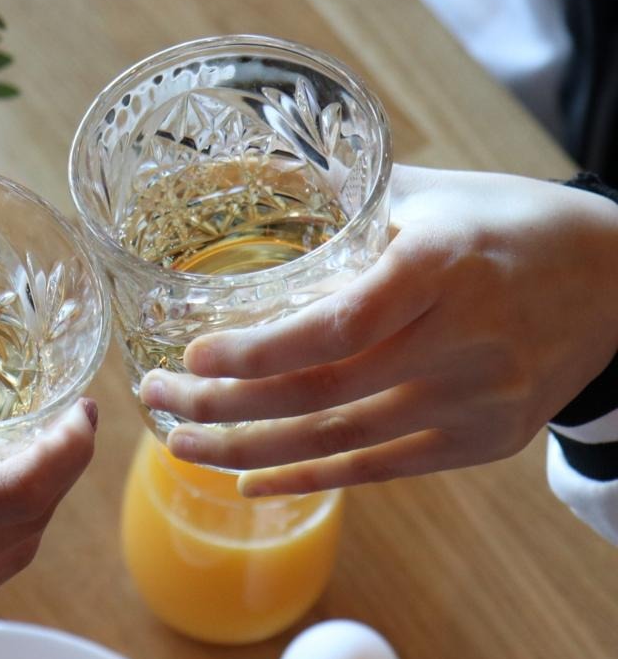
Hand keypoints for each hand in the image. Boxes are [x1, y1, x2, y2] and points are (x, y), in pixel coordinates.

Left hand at [139, 165, 617, 496]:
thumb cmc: (505, 223)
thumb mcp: (427, 192)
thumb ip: (338, 201)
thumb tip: (233, 179)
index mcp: (443, 263)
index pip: (340, 323)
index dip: (259, 349)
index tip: (192, 352)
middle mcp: (463, 338)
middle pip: (322, 390)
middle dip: (223, 402)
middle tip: (154, 394)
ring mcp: (478, 398)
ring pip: (341, 438)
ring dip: (247, 449)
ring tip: (179, 441)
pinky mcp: (485, 440)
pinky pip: (381, 470)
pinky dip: (309, 477)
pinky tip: (249, 480)